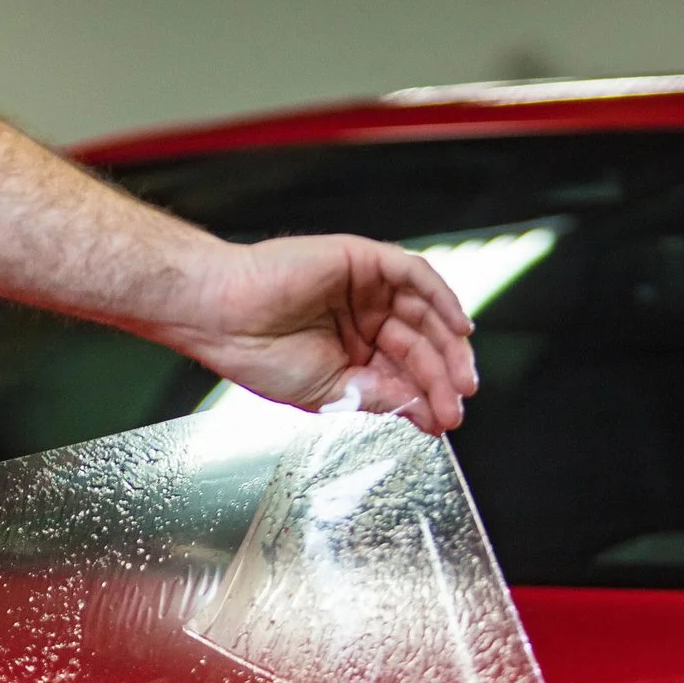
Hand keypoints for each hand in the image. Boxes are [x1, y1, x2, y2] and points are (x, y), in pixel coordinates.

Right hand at [162, 235, 478, 433]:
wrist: (223, 318)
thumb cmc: (256, 353)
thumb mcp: (329, 392)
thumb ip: (378, 396)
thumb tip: (419, 413)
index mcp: (350, 351)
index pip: (403, 373)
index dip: (428, 396)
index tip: (444, 421)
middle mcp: (362, 319)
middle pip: (420, 344)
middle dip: (443, 377)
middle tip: (456, 405)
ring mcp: (365, 289)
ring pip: (424, 313)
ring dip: (448, 346)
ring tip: (459, 379)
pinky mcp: (363, 261)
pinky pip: (415, 275)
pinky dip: (442, 298)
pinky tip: (459, 328)